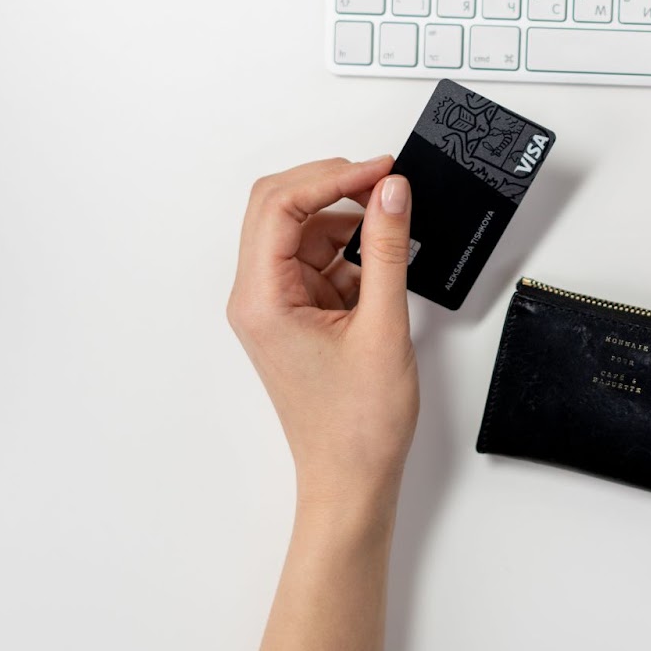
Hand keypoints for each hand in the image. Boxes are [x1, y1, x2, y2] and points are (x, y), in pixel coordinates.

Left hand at [227, 156, 417, 514]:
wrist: (352, 479)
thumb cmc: (358, 424)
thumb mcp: (383, 324)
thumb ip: (387, 249)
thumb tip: (392, 191)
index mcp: (262, 299)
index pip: (280, 206)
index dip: (332, 177)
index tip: (381, 170)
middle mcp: (257, 297)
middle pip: (280, 208)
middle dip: (332, 186)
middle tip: (384, 181)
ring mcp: (275, 304)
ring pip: (302, 231)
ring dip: (346, 220)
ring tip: (394, 227)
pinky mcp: (297, 313)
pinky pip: (318, 260)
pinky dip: (351, 251)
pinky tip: (383, 262)